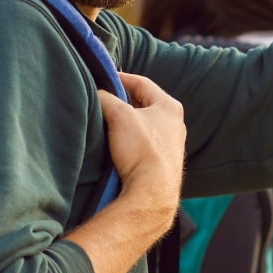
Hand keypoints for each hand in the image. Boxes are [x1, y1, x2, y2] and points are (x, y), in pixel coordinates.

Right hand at [97, 72, 186, 233]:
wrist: (152, 194)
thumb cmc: (141, 150)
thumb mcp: (119, 115)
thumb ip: (106, 98)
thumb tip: (96, 94)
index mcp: (170, 107)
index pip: (142, 83)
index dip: (120, 78)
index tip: (103, 77)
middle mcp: (175, 124)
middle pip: (143, 104)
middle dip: (122, 102)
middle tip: (102, 100)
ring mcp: (171, 145)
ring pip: (143, 125)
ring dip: (126, 123)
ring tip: (106, 124)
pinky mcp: (164, 163)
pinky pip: (144, 144)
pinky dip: (130, 141)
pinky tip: (117, 147)